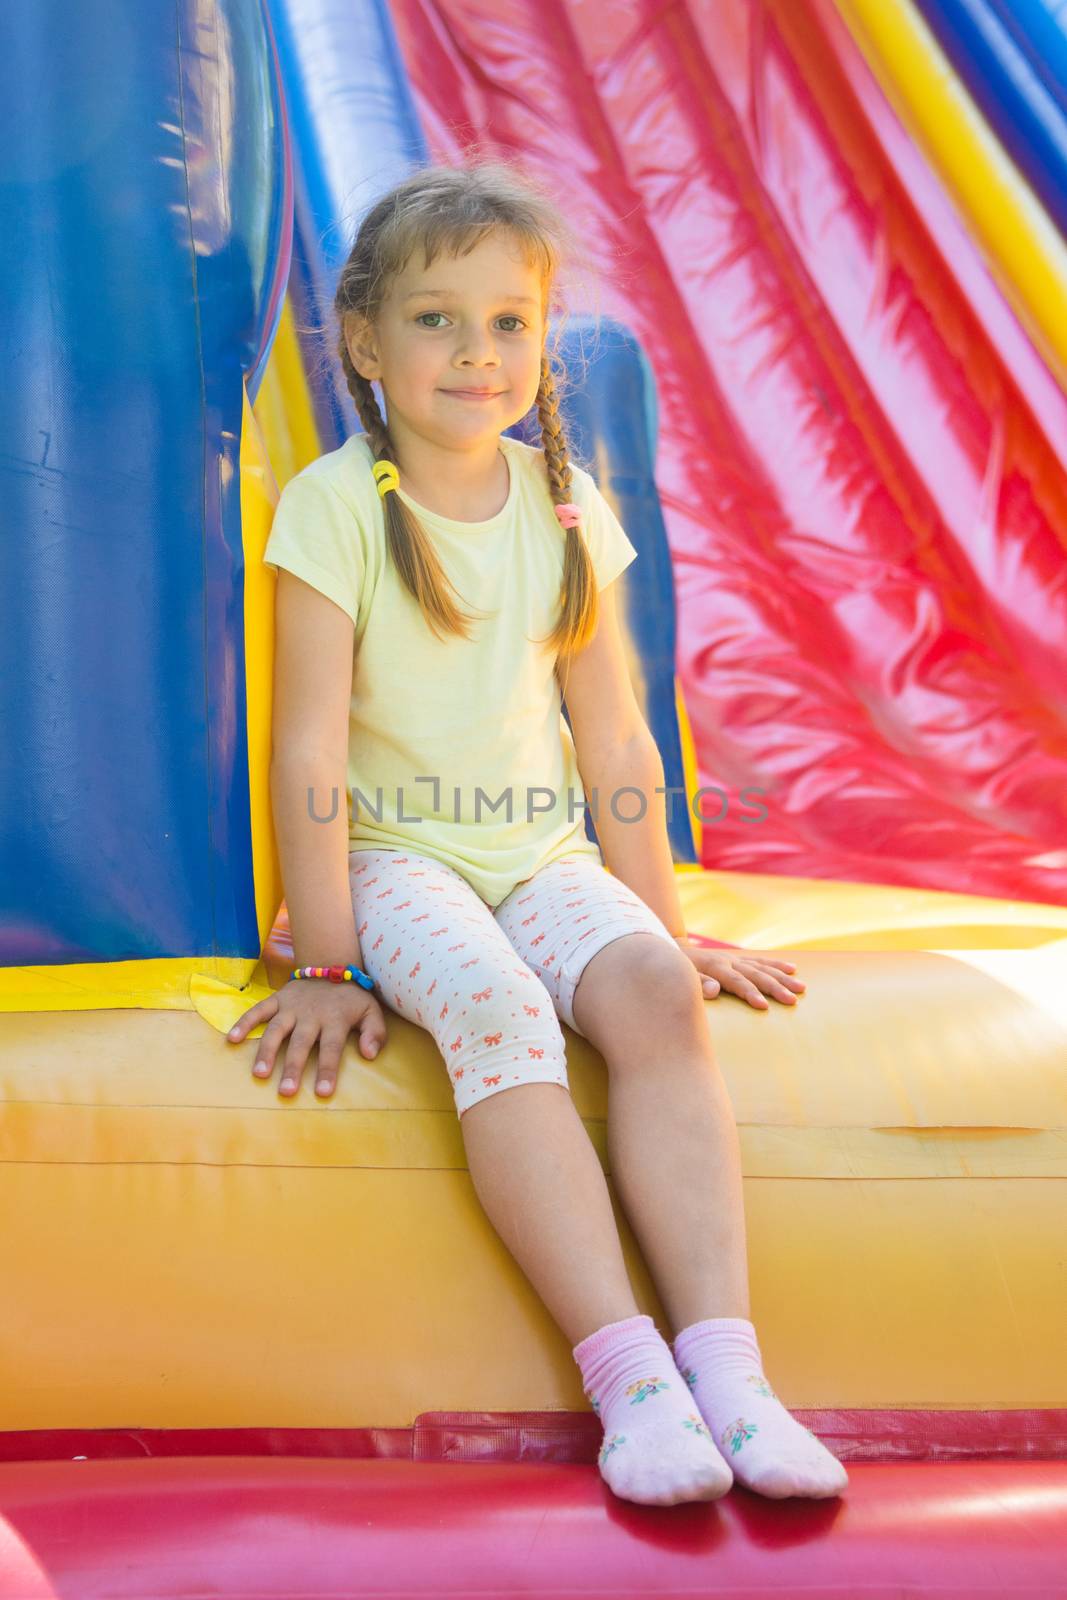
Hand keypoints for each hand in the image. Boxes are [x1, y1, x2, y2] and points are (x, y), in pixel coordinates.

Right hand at [226, 978, 387, 1097]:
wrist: (331, 963)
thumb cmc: (351, 997)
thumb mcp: (371, 1010)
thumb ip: (375, 1032)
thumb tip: (369, 1054)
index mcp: (335, 1019)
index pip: (332, 1048)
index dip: (327, 1070)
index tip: (322, 1093)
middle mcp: (311, 1014)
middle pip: (301, 1043)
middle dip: (294, 1067)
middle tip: (286, 1091)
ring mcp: (291, 1006)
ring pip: (276, 1030)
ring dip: (267, 1051)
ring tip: (260, 1074)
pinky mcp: (277, 999)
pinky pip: (258, 1010)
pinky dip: (244, 1022)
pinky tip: (232, 1039)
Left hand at [674, 938, 805, 1009]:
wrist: (672, 950)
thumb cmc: (676, 969)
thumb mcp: (681, 977)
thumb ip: (697, 983)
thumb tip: (714, 990)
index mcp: (715, 967)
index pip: (737, 982)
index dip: (751, 994)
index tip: (764, 1007)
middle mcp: (729, 961)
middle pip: (756, 975)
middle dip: (775, 988)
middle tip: (792, 1000)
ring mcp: (735, 959)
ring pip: (763, 967)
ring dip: (782, 977)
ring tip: (801, 987)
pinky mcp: (737, 959)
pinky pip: (761, 961)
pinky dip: (776, 965)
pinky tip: (792, 969)